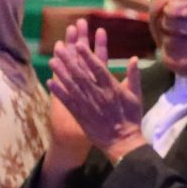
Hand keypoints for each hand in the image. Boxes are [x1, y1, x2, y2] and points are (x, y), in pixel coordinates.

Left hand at [47, 22, 146, 160]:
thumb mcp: (136, 96)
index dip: (87, 56)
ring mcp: (87, 105)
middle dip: (69, 60)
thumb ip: (134, 76)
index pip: (98, 68)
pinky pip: (67, 102)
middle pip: (80, 74)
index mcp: (112, 88)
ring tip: (52, 61)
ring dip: (60, 73)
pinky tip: (50, 82)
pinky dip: (58, 92)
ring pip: (71, 85)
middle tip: (58, 47)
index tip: (78, 44)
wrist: (123, 142)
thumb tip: (135, 58)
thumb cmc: (131, 118)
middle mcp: (98, 94)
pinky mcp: (80, 115)